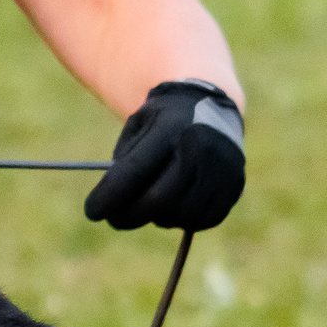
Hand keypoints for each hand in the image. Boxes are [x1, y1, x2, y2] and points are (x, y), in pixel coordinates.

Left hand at [84, 80, 244, 231]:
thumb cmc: (163, 121)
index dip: (110, 196)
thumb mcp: (138, 127)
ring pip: (181, 214)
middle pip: (159, 200)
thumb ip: (126, 162)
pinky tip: (173, 207)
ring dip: (157, 217)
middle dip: (129, 216)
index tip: (91, 211)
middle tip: (114, 220)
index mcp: (171, 127)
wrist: (211, 106)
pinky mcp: (235, 186)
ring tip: (150, 204)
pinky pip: (204, 219)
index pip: (135, 170)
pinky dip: (183, 219)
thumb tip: (113, 204)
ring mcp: (223, 168)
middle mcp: (201, 147)